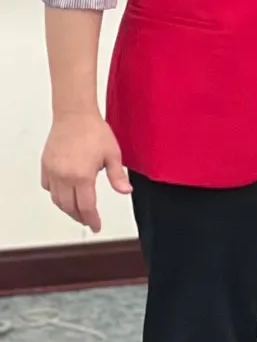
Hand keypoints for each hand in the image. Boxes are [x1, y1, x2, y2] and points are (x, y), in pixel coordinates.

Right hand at [40, 111, 130, 232]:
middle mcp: (64, 177)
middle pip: (69, 207)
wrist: (75, 115)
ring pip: (57, 199)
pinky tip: (65, 193)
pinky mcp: (45, 165)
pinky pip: (48, 187)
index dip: (92, 219)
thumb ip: (117, 176)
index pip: (86, 206)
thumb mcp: (113, 154)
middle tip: (89, 220)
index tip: (97, 226)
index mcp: (82, 176)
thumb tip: (126, 192)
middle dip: (80, 216)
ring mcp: (52, 171)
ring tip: (78, 211)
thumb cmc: (95, 131)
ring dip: (67, 208)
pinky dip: (56, 194)